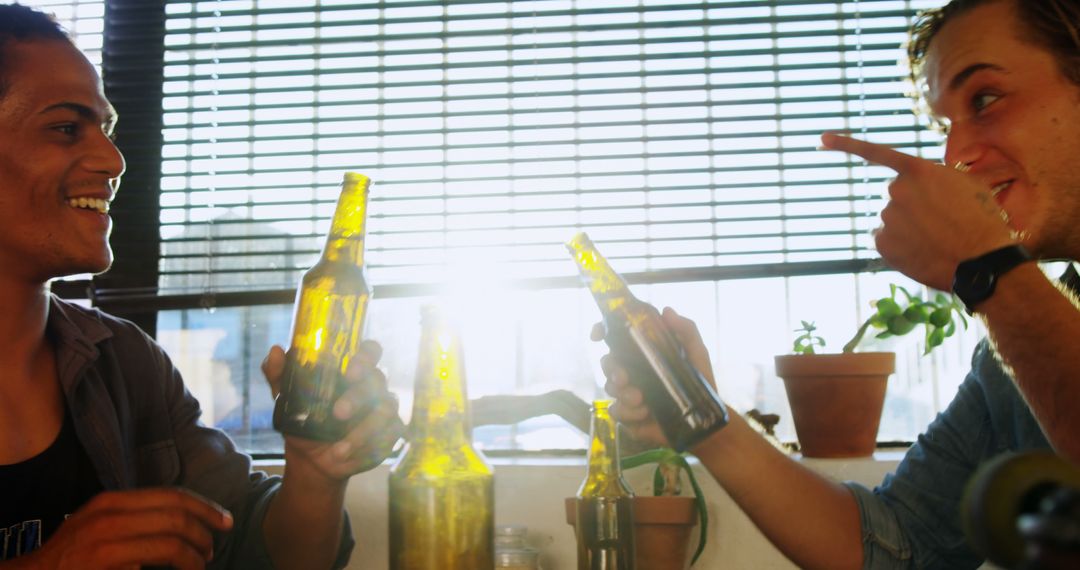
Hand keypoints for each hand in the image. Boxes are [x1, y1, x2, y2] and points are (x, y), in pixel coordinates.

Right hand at [22, 488, 231, 569]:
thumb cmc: (73, 551)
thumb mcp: (102, 521)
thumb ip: (137, 515)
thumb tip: (183, 519)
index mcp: (113, 501)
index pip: (172, 496)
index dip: (205, 507)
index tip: (224, 519)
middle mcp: (110, 517)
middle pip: (176, 517)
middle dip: (204, 533)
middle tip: (212, 548)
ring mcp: (105, 544)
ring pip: (170, 543)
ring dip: (193, 557)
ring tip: (199, 564)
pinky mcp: (106, 565)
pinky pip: (152, 564)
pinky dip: (175, 568)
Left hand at [262, 342, 403, 480]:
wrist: (310, 459)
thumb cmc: (303, 421)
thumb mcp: (286, 398)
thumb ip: (280, 374)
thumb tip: (274, 351)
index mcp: (352, 370)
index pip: (370, 351)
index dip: (366, 357)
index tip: (350, 372)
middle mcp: (372, 386)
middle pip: (378, 380)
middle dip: (358, 397)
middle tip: (338, 413)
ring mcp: (384, 408)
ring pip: (385, 410)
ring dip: (362, 431)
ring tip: (339, 450)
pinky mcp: (390, 432)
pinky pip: (391, 433)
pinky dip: (371, 446)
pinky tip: (351, 455)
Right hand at [594, 307, 716, 446]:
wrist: (704, 419)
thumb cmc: (700, 382)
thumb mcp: (696, 353)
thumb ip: (686, 330)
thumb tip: (666, 310)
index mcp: (643, 353)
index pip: (616, 338)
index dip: (602, 331)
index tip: (597, 335)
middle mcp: (632, 370)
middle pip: (607, 362)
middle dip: (611, 368)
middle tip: (624, 378)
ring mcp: (628, 393)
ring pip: (609, 387)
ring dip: (622, 393)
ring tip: (640, 399)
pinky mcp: (628, 414)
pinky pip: (616, 411)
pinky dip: (628, 412)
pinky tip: (644, 413)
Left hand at [820, 132, 1014, 290]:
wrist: (981, 259)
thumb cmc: (982, 220)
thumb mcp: (967, 184)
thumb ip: (937, 177)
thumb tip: (923, 186)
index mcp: (917, 170)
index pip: (875, 153)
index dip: (846, 145)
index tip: (822, 139)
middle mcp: (895, 190)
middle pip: (897, 194)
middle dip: (914, 204)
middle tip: (942, 220)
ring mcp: (886, 217)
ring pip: (893, 219)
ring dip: (910, 226)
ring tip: (938, 238)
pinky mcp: (882, 243)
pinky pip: (886, 239)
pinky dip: (900, 245)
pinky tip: (922, 250)